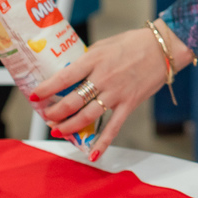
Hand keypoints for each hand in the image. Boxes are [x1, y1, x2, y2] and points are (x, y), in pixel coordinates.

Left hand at [30, 20, 188, 160]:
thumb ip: (88, 60)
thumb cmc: (134, 42)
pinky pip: (113, 127)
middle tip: (46, 116)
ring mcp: (116, 93)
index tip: (34, 96)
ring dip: (68, 127)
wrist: (164, 48)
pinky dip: (102, 143)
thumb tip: (71, 74)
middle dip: (54, 112)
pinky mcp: (129, 103)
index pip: (63, 78)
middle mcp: (103, 78)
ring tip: (57, 130)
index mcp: (94, 60)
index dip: (45, 90)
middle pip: (72, 102)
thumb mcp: (104, 45)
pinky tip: (92, 154)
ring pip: (86, 116)